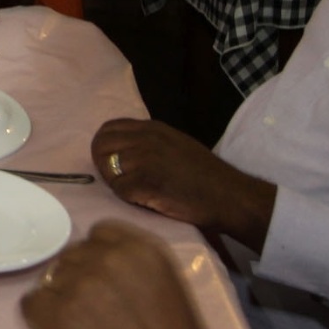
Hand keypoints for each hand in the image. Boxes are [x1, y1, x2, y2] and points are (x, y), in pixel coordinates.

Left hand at [22, 221, 302, 328]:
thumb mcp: (168, 291)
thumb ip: (134, 272)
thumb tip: (102, 273)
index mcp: (143, 249)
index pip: (99, 234)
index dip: (95, 260)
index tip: (98, 279)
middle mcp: (108, 258)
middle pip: (71, 257)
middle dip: (76, 282)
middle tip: (91, 315)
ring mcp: (80, 284)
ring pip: (49, 280)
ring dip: (59, 302)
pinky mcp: (58, 315)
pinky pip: (30, 304)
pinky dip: (41, 321)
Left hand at [90, 118, 276, 250]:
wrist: (228, 195)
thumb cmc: (205, 174)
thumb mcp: (175, 144)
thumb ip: (149, 142)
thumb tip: (122, 149)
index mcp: (152, 128)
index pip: (109, 128)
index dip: (103, 146)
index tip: (109, 162)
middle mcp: (145, 138)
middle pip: (100, 146)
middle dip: (102, 165)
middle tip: (118, 181)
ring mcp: (144, 158)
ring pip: (107, 169)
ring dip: (116, 183)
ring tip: (136, 192)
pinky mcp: (145, 181)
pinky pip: (119, 190)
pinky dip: (128, 198)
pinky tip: (145, 200)